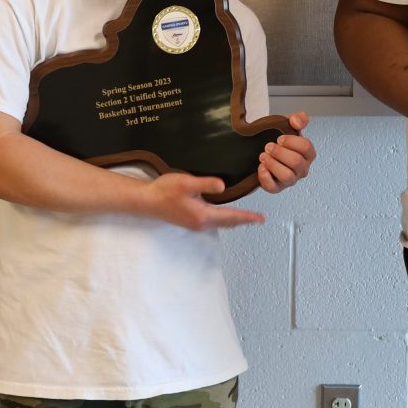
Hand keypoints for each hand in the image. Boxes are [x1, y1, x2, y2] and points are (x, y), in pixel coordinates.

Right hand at [137, 172, 266, 230]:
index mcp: (203, 215)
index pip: (232, 216)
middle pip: (229, 223)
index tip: (261, 219)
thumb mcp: (187, 183)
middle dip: (244, 221)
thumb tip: (223, 186)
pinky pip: (214, 221)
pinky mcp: (190, 221)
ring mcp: (195, 224)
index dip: (248, 217)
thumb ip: (206, 184)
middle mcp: (201, 223)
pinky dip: (224, 219)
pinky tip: (224, 214)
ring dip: (234, 221)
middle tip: (259, 220)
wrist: (146, 201)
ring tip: (246, 218)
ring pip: (221, 223)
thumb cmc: (164, 191)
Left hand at [257, 113, 315, 191]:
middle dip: (279, 152)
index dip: (291, 141)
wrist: (264, 149)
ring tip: (263, 156)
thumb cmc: (280, 141)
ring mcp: (290, 180)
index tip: (279, 138)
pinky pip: (273, 187)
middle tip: (268, 146)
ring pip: (287, 176)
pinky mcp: (277, 188)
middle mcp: (302, 169)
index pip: (306, 148)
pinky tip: (260, 167)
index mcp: (308, 154)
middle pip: (296, 162)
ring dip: (273, 164)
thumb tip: (297, 121)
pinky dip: (265, 177)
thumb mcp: (288, 125)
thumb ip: (297, 119)